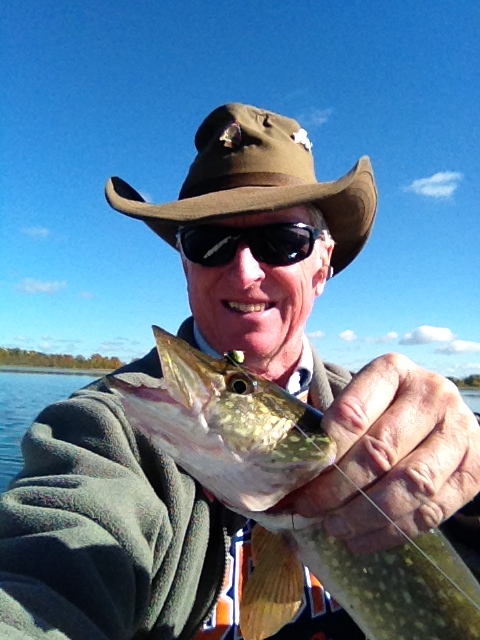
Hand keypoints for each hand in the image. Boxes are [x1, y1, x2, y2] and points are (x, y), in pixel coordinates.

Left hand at [290, 353, 479, 552]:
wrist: (441, 415)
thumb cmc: (385, 408)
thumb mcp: (362, 400)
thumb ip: (334, 428)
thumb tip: (291, 473)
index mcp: (394, 369)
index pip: (351, 413)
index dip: (324, 452)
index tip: (298, 477)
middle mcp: (432, 394)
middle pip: (379, 450)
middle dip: (338, 488)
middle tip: (309, 509)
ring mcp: (460, 432)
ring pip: (410, 484)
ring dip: (365, 515)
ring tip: (335, 528)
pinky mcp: (474, 470)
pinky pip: (432, 511)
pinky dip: (392, 532)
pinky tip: (362, 540)